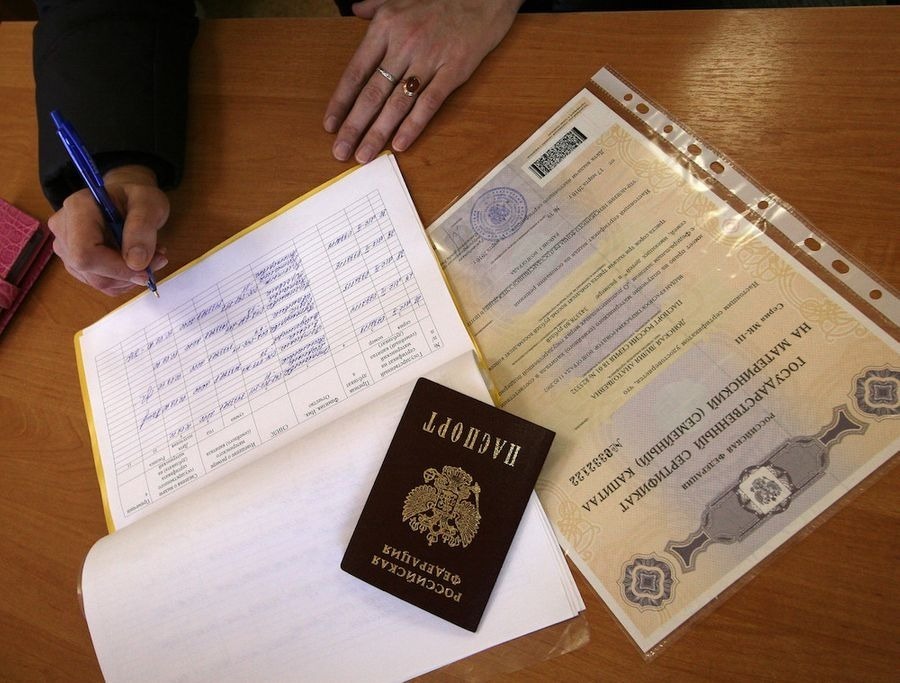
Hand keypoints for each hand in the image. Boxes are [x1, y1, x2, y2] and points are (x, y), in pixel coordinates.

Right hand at [48, 165, 169, 295]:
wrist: (126, 201)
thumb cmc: (136, 198)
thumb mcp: (149, 203)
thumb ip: (143, 228)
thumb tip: (136, 263)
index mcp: (77, 208)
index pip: (84, 252)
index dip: (116, 268)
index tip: (146, 267)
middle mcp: (63, 229)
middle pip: (89, 270)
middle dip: (127, 273)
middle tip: (157, 259)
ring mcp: (66, 248)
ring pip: (98, 281)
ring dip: (130, 277)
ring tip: (150, 256)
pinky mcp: (75, 264)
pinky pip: (102, 284)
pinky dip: (124, 280)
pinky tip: (135, 262)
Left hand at [324, 0, 522, 163]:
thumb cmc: (442, 0)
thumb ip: (375, 7)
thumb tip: (355, 10)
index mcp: (385, 27)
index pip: (356, 72)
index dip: (341, 101)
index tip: (330, 125)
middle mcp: (403, 44)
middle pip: (372, 93)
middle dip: (354, 126)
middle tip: (341, 151)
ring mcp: (429, 59)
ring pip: (397, 104)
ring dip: (378, 133)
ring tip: (364, 155)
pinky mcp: (453, 71)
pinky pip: (429, 104)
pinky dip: (413, 126)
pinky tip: (399, 145)